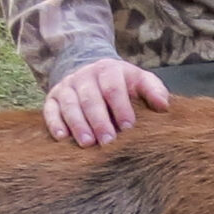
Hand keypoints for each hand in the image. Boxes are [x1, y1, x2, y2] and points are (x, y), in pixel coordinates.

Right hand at [42, 57, 169, 146]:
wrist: (90, 71)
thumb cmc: (122, 83)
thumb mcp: (139, 80)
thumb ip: (153, 90)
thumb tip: (164, 106)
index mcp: (109, 70)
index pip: (114, 89)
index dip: (121, 108)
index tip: (128, 127)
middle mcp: (85, 76)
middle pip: (91, 98)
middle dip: (99, 121)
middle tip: (108, 141)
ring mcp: (67, 86)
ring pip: (70, 104)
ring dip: (78, 124)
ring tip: (87, 143)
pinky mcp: (52, 97)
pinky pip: (50, 109)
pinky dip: (54, 123)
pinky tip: (61, 138)